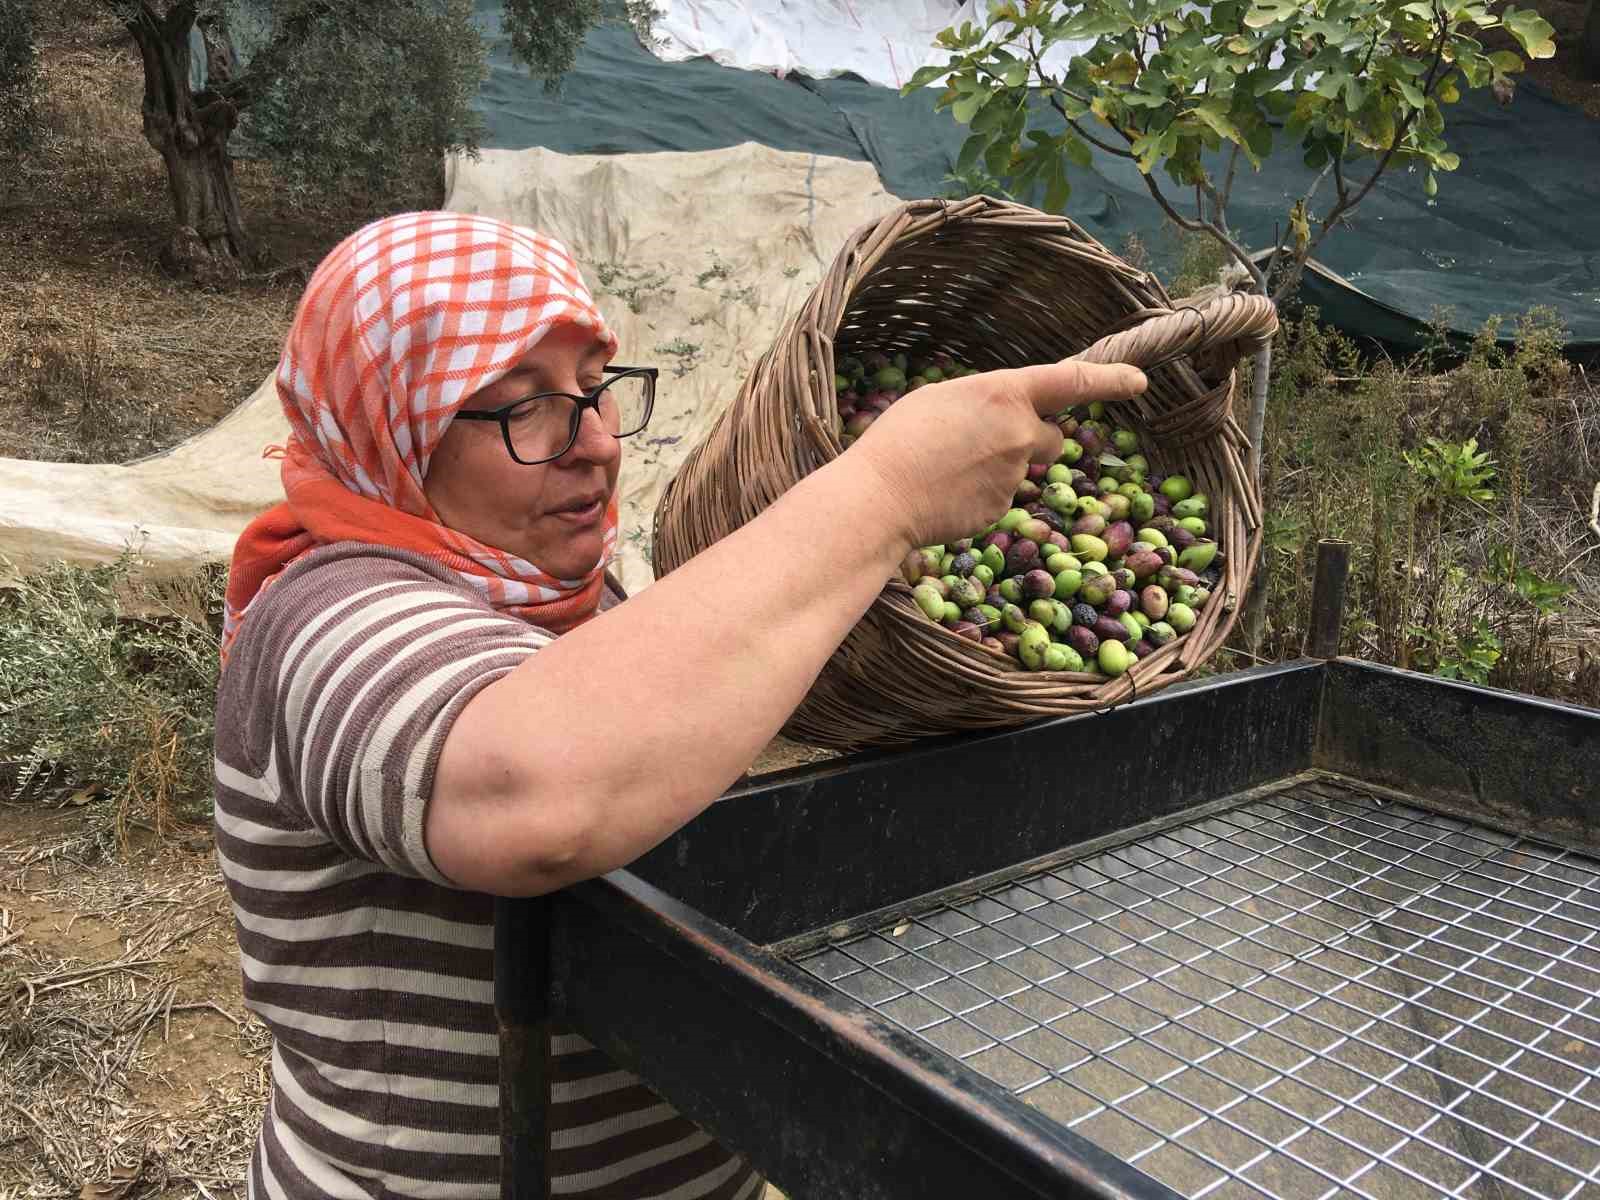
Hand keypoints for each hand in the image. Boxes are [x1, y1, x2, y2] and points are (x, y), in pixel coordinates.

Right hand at [850, 358, 1147, 548]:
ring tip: (949, 470)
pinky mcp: (1003, 509)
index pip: (1073, 381)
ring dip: (1000, 469)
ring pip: (1022, 469)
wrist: (881, 498)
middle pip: (1051, 437)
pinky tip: (947, 493)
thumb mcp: (943, 399)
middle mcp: (1021, 432)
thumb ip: (986, 402)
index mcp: (1006, 393)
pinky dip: (981, 495)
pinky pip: (1001, 497)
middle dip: (1030, 440)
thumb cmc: (900, 439)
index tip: (1138, 381)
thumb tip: (1003, 417)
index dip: (1111, 380)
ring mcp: (1015, 475)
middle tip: (980, 445)